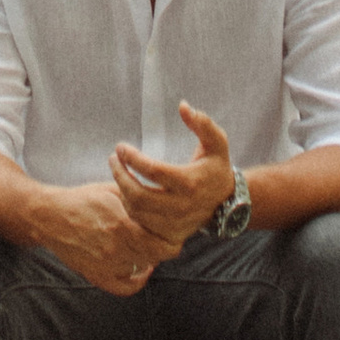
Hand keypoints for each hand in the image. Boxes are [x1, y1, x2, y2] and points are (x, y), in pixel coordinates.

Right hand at [32, 178, 175, 297]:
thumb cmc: (81, 201)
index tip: (175, 232)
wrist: (51, 217)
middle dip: (164, 248)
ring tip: (149, 247)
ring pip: (142, 269)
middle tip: (166, 240)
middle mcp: (116, 248)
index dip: (172, 239)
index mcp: (122, 224)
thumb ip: (136, 198)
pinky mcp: (97, 275)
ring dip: (149, 259)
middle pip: (155, 257)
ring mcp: (106, 265)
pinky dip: (137, 281)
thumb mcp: (111, 190)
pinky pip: (124, 287)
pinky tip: (141, 270)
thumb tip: (161, 199)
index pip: (161, 242)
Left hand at [110, 103, 235, 251]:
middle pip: (139, 195)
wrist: (227, 202)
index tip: (120, 147)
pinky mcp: (170, 233)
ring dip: (122, 190)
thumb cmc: (217, 166)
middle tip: (112, 159)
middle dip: (120, 176)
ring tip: (117, 170)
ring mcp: (175, 222)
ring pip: (137, 211)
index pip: (153, 171)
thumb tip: (183, 106)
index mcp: (190, 182)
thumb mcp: (217, 142)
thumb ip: (203, 123)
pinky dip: (129, 206)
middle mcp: (182, 206)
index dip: (132, 158)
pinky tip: (126, 189)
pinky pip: (141, 223)